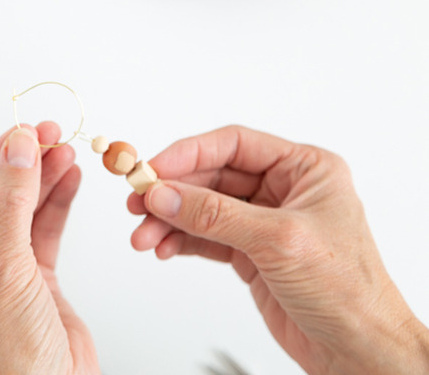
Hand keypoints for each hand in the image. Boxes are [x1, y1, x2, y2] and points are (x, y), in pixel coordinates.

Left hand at [0, 123, 98, 374]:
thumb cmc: (7, 356)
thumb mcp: (3, 267)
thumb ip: (12, 202)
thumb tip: (18, 149)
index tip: (21, 132)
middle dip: (23, 164)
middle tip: (48, 134)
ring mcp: (3, 270)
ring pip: (23, 209)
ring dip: (44, 179)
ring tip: (65, 151)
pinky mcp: (36, 277)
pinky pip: (44, 229)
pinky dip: (58, 203)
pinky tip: (69, 178)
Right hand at [128, 126, 428, 374]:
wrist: (356, 350)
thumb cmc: (348, 291)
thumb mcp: (278, 241)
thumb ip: (215, 215)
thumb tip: (166, 194)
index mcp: (304, 169)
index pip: (234, 145)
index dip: (189, 153)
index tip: (153, 168)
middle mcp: (283, 190)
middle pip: (212, 177)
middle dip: (172, 193)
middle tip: (139, 203)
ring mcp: (263, 221)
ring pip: (202, 208)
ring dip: (169, 220)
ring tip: (145, 236)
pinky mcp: (249, 251)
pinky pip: (204, 236)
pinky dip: (180, 241)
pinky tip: (163, 248)